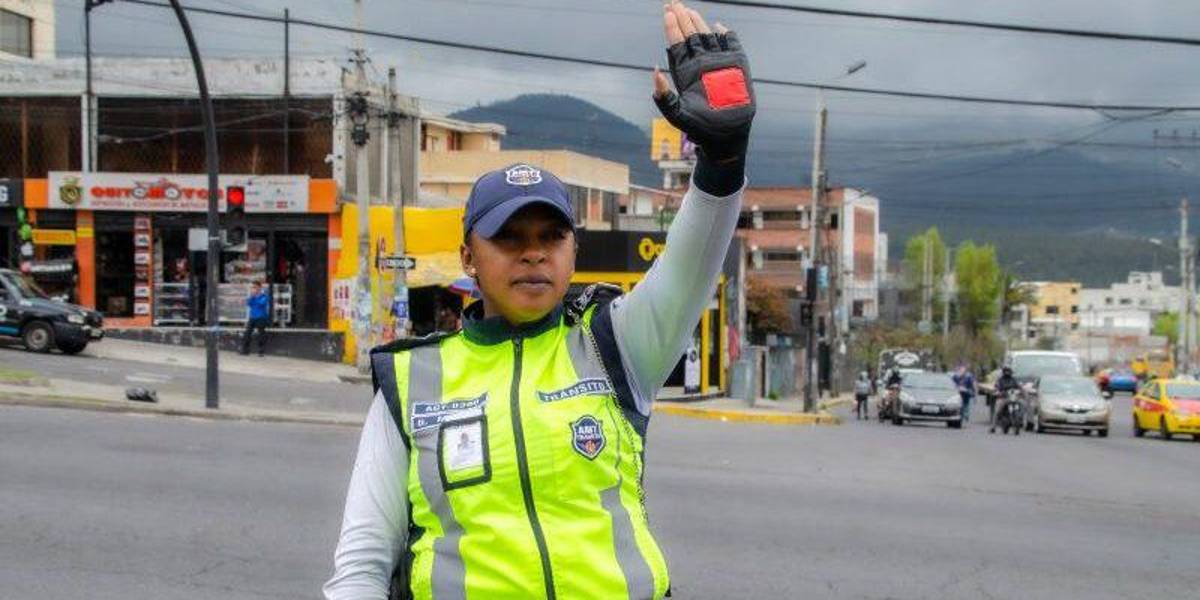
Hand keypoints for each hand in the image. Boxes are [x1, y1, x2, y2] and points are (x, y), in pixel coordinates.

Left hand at [654, 1, 755, 162]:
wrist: (723, 137)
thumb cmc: (698, 128)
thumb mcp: (676, 114)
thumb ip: (663, 96)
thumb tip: (655, 72)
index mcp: (685, 72)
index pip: (676, 43)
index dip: (671, 27)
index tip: (667, 11)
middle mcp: (700, 65)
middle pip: (689, 35)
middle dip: (681, 17)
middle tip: (673, 1)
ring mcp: (718, 64)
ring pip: (707, 37)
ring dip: (698, 22)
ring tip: (689, 9)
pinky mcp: (735, 67)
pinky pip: (732, 46)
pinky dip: (726, 36)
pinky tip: (718, 27)